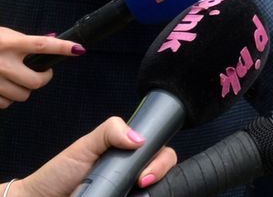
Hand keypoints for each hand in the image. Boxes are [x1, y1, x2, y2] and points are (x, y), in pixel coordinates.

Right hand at [0, 28, 82, 108]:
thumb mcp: (4, 34)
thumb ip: (24, 40)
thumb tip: (51, 39)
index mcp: (9, 43)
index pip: (42, 45)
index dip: (62, 47)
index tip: (79, 49)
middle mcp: (2, 62)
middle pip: (36, 81)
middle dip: (42, 78)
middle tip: (40, 72)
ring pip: (22, 95)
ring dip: (23, 89)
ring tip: (14, 78)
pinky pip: (5, 104)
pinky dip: (6, 98)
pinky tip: (1, 87)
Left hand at [12, 116, 176, 195]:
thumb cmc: (58, 174)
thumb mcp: (85, 145)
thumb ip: (110, 131)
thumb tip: (140, 138)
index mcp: (128, 153)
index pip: (159, 149)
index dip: (160, 158)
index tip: (147, 169)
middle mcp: (132, 171)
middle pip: (163, 167)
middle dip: (159, 171)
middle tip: (141, 181)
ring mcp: (129, 190)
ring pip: (158, 188)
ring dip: (154, 188)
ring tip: (135, 191)